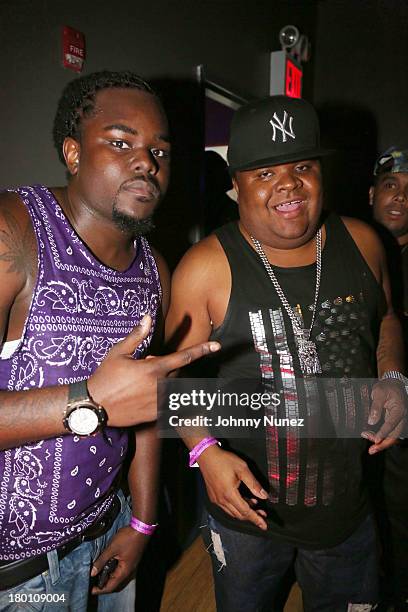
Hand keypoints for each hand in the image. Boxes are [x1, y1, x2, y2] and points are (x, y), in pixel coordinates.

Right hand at [88, 315, 219, 426]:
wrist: (94, 407)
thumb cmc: (105, 377)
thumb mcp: (118, 353)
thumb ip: (136, 336)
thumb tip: (147, 317)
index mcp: (153, 369)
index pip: (184, 357)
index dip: (202, 350)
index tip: (216, 346)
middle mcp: (160, 387)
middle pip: (180, 374)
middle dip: (170, 369)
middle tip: (147, 369)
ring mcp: (159, 403)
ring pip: (176, 390)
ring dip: (169, 385)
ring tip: (143, 385)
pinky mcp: (155, 416)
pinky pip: (170, 407)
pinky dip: (169, 401)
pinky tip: (151, 400)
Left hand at [90, 526, 145, 594]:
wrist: (141, 527)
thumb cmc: (128, 538)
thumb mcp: (112, 548)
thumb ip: (101, 561)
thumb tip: (92, 573)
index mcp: (124, 571)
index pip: (111, 586)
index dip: (100, 590)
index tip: (91, 590)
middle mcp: (129, 571)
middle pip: (115, 583)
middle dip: (104, 585)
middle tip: (93, 583)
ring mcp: (131, 565)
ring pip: (118, 576)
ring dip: (108, 577)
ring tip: (98, 574)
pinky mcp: (131, 559)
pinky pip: (120, 570)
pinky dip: (113, 570)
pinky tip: (107, 565)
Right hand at [198, 445, 268, 529]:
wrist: (207, 456)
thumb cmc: (223, 460)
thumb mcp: (242, 469)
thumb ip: (254, 484)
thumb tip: (264, 495)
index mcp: (229, 494)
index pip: (245, 511)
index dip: (256, 519)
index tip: (264, 525)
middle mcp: (221, 500)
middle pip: (239, 515)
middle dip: (252, 516)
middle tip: (262, 513)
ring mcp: (216, 499)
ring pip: (232, 512)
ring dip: (244, 512)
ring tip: (254, 505)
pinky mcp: (213, 497)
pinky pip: (226, 507)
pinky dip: (236, 507)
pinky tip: (242, 500)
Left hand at [361, 379, 406, 453]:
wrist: (393, 384)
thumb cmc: (386, 387)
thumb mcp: (379, 393)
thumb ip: (376, 406)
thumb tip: (371, 421)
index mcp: (399, 410)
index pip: (391, 424)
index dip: (383, 433)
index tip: (376, 440)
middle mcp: (400, 417)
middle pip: (394, 435)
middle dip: (383, 444)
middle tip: (372, 450)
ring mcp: (397, 421)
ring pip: (392, 436)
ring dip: (381, 443)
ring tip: (370, 448)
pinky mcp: (393, 422)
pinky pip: (389, 432)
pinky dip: (381, 437)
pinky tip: (372, 439)